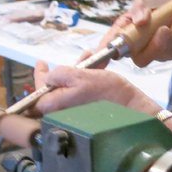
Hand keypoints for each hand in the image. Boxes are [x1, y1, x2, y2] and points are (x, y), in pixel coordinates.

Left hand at [32, 61, 157, 115]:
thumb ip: (60, 75)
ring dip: (80, 71)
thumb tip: (49, 78)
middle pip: (56, 90)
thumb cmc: (107, 93)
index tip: (42, 63)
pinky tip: (99, 66)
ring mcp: (76, 114)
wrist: (133, 109)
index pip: (38, 93)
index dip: (39, 76)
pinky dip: (88, 79)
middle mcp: (63, 113)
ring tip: (91, 57)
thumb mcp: (81, 76)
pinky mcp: (89, 113)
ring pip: (71, 89)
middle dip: (66, 70)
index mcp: (56, 107)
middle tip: (75, 59)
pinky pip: (82, 93)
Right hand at [93, 2, 171, 67]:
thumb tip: (140, 21)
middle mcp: (137, 46)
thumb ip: (140, 8)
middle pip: (142, 58)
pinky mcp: (170, 52)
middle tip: (164, 27)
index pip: (112, 45)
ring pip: (163, 53)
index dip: (104, 56)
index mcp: (125, 32)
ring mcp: (155, 51)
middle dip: (156, 44)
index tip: (103, 60)